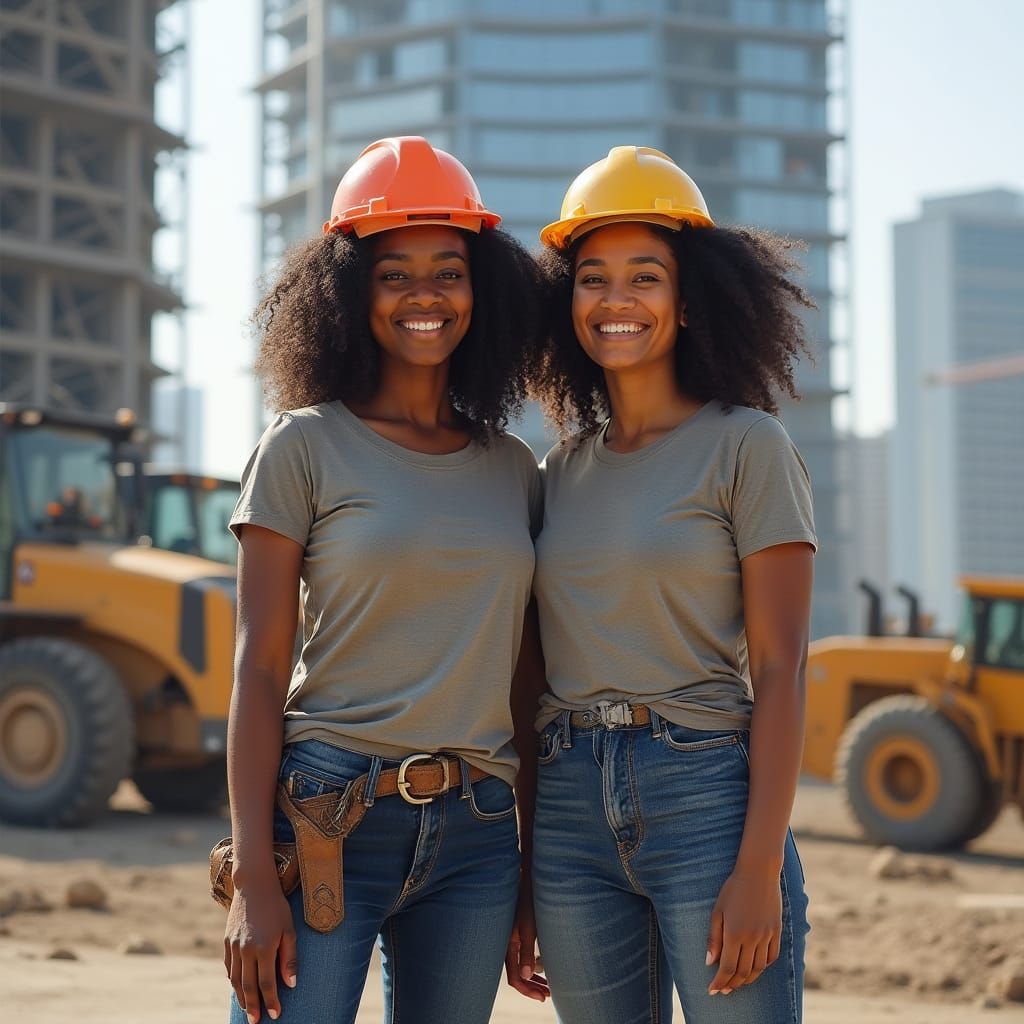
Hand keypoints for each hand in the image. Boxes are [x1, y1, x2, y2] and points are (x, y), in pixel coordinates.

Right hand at [224, 877, 297, 1021]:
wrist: (254, 886)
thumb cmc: (277, 907)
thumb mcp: (289, 929)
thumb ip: (289, 958)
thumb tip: (291, 984)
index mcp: (263, 948)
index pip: (267, 983)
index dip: (271, 1001)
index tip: (275, 1015)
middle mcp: (246, 950)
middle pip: (248, 986)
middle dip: (253, 1006)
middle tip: (256, 1022)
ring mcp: (233, 947)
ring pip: (235, 980)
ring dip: (241, 997)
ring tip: (247, 1010)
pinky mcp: (226, 942)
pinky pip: (229, 967)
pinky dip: (233, 981)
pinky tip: (238, 987)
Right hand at [504, 878, 549, 1001]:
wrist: (524, 876)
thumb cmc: (528, 900)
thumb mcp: (529, 926)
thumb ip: (526, 951)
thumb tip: (524, 976)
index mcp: (507, 944)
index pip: (514, 978)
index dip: (528, 990)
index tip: (543, 997)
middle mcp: (506, 942)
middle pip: (516, 973)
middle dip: (531, 986)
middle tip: (547, 995)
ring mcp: (510, 935)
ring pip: (518, 964)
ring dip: (532, 976)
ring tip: (547, 984)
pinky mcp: (516, 928)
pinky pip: (520, 953)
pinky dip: (530, 963)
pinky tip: (541, 962)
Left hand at [705, 866, 781, 995]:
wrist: (758, 872)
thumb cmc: (733, 889)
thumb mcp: (718, 910)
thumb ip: (714, 938)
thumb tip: (709, 963)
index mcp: (734, 933)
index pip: (726, 967)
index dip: (719, 982)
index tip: (712, 991)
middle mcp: (752, 938)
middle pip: (743, 971)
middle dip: (732, 984)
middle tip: (724, 991)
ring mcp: (767, 935)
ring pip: (758, 968)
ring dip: (748, 980)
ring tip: (738, 983)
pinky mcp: (777, 932)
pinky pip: (771, 957)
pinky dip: (763, 967)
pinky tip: (755, 969)